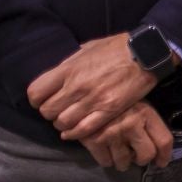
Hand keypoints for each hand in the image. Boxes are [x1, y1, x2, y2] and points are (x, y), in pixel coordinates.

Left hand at [28, 33, 158, 140]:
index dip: (37, 100)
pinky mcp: (109, 110)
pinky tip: (76, 131)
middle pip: (47, 111)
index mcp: (68, 69)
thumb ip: (69, 66)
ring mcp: (93, 100)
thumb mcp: (86, 49)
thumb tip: (57, 77)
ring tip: (70, 119)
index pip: (35, 93)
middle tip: (59, 110)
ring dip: (63, 124)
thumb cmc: (115, 48)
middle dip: (50, 113)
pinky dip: (76, 133)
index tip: (44, 100)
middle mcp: (77, 86)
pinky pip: (84, 129)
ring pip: (63, 123)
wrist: (146, 52)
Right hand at [78, 102, 173, 170]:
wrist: (84, 95)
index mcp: (146, 113)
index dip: (164, 156)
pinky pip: (105, 161)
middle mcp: (132, 124)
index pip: (164, 140)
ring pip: (124, 162)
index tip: (161, 163)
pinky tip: (105, 151)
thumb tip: (157, 148)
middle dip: (142, 159)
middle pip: (146, 155)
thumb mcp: (137, 104)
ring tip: (119, 154)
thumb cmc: (116, 100)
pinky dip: (106, 160)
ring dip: (123, 162)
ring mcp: (112, 133)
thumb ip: (147, 122)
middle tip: (135, 156)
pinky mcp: (94, 140)